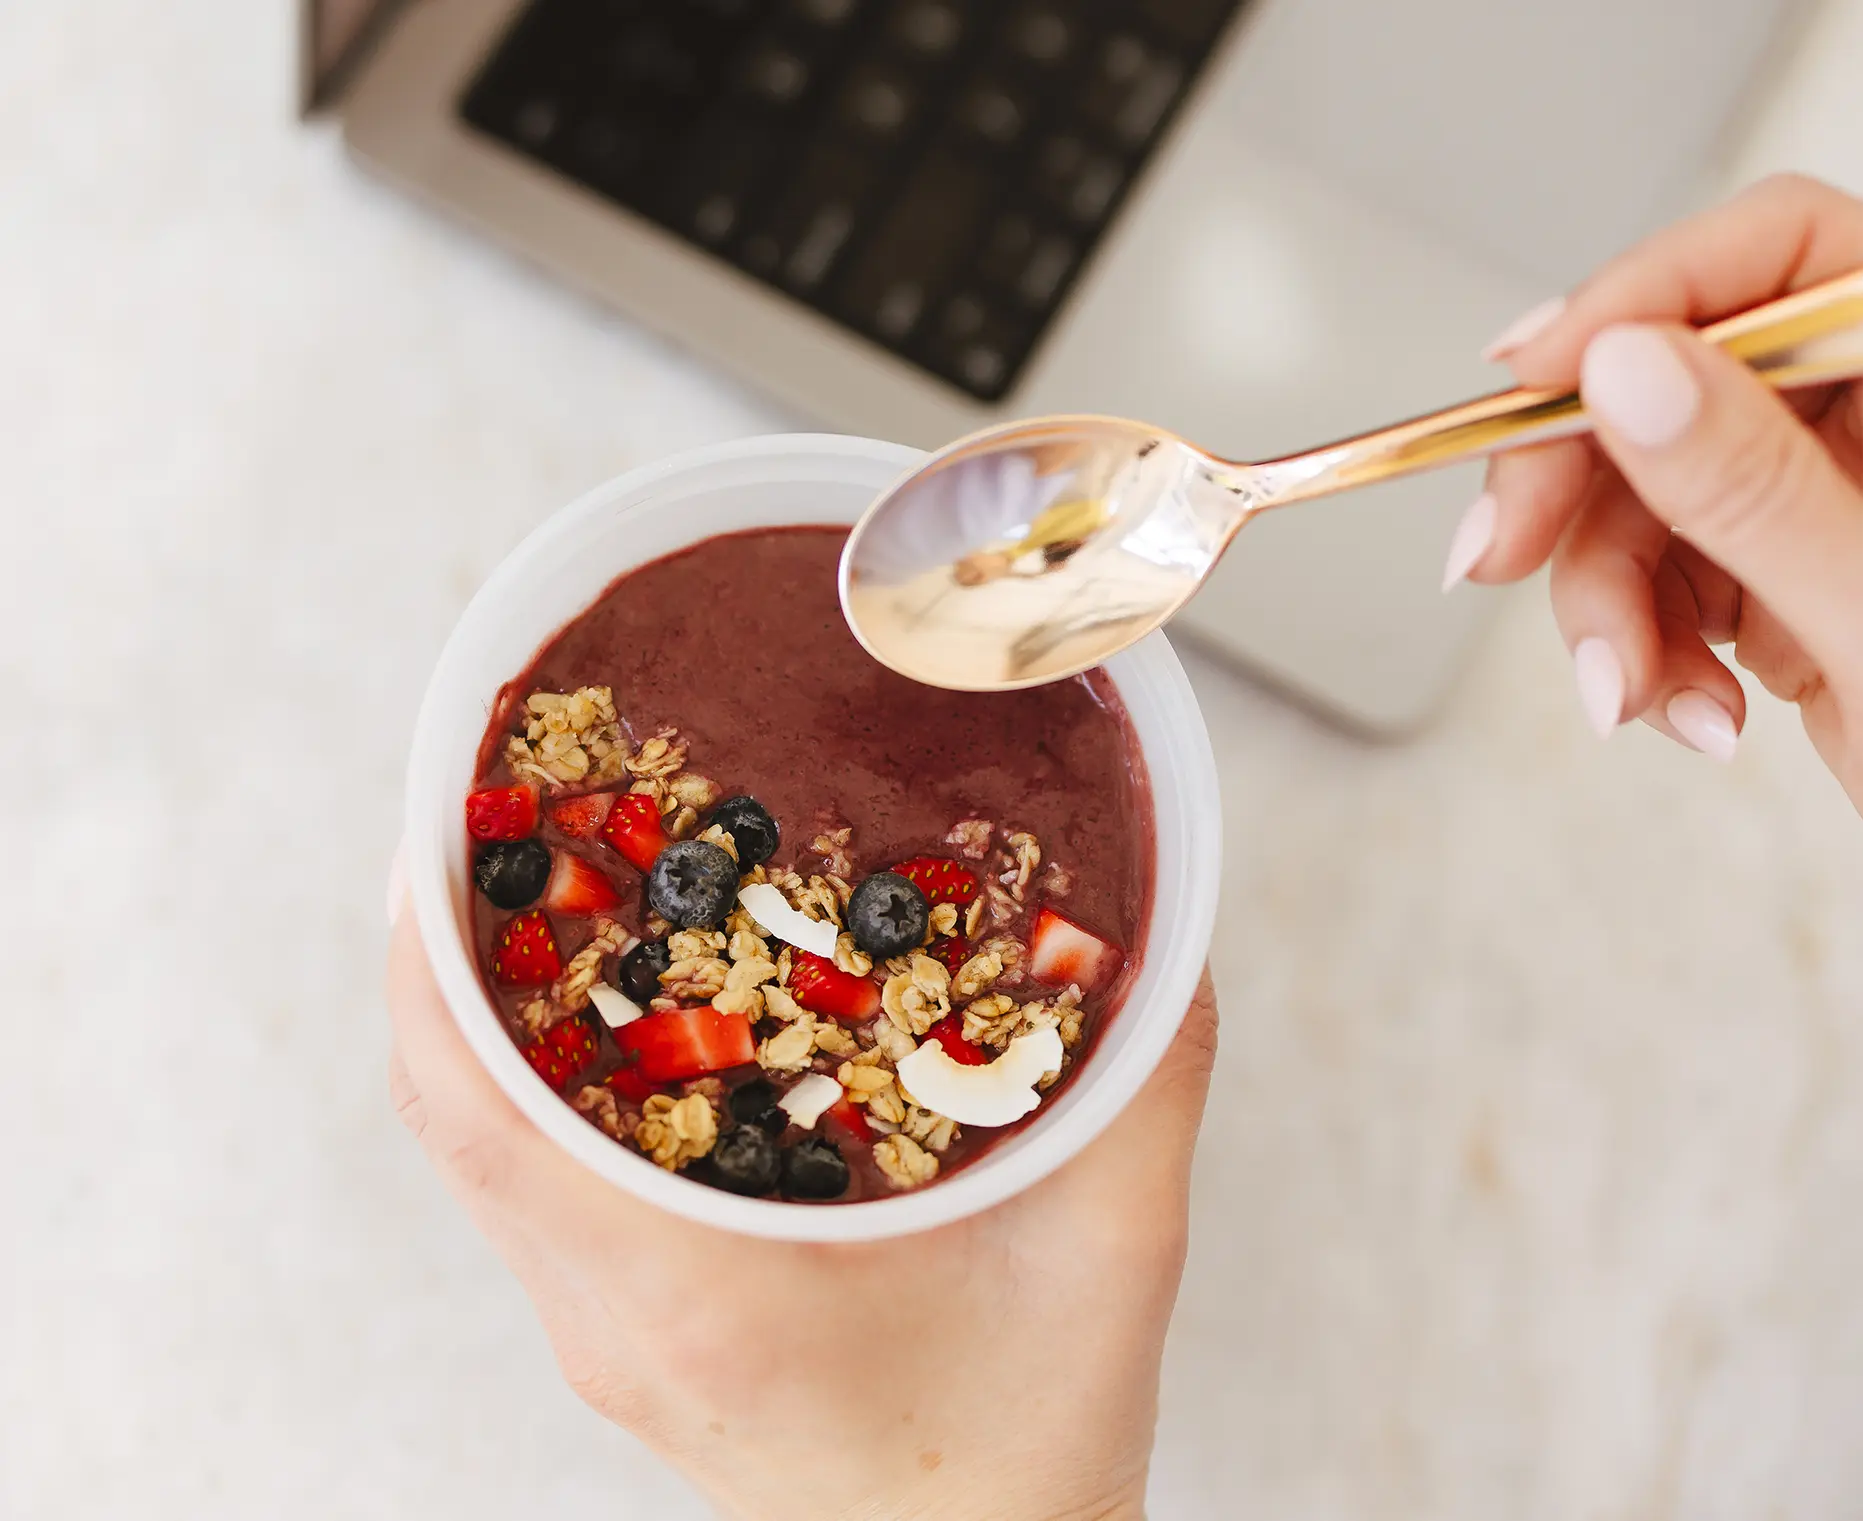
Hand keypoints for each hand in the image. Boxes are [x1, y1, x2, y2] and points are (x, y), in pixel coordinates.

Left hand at [385, 904, 1217, 1520]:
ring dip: (485, 1011)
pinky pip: (536, 1181)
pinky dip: (535, 1076)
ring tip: (536, 881)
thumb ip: (1144, 1087)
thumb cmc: (1023, 1463)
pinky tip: (606, 1004)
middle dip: (448, 952)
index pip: (479, 1116)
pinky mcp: (634, 1330)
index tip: (435, 834)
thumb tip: (1160, 935)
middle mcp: (618, 1315)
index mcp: (697, 1292)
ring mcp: (611, 1331)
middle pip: (452, 1115)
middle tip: (492, 813)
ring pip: (484, 1149)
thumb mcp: (1111, 1262)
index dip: (428, 966)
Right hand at [1443, 174, 1862, 812]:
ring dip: (1605, 606)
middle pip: (1669, 378)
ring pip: (1638, 496)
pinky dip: (1639, 649)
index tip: (1534, 371)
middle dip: (1573, 485)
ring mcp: (1817, 490)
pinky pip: (1652, 576)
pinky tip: (1687, 708)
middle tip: (1495, 552)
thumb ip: (1752, 482)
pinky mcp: (1773, 569)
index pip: (1775, 254)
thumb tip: (1631, 369)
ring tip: (1632, 692)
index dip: (1642, 295)